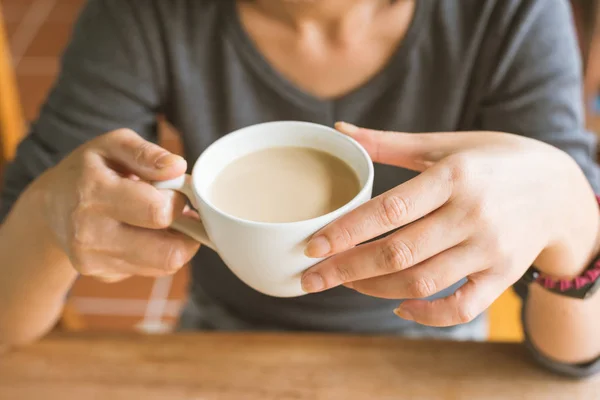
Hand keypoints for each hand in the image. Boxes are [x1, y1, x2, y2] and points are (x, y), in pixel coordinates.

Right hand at [34, 129, 199, 282]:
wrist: (50, 207)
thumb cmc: (88, 171)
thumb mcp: (113, 146)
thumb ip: (146, 153)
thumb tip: (177, 167)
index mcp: (94, 193)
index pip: (158, 211)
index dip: (177, 200)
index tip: (172, 189)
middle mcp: (90, 233)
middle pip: (168, 252)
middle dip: (185, 230)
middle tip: (176, 211)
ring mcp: (95, 260)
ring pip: (166, 264)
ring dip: (175, 242)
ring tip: (159, 220)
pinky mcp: (103, 275)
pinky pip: (153, 271)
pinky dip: (159, 253)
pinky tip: (144, 234)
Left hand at [302, 122, 598, 326]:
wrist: (560, 188)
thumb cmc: (494, 160)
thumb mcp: (446, 144)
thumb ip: (389, 143)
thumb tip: (339, 131)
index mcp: (454, 176)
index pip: (389, 210)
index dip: (346, 231)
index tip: (312, 246)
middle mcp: (472, 214)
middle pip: (398, 252)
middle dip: (347, 269)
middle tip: (310, 278)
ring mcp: (490, 249)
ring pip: (422, 281)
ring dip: (376, 289)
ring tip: (346, 283)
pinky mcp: (503, 275)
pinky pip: (462, 307)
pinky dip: (428, 314)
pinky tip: (400, 307)